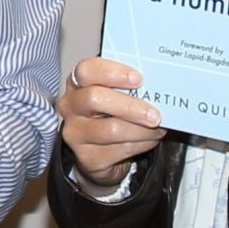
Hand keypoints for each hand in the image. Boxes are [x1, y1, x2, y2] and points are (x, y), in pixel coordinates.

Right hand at [59, 55, 164, 187]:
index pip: (86, 70)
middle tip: (155, 114)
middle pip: (95, 98)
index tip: (139, 79)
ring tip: (158, 128)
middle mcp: (70, 106)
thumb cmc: (111, 116)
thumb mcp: (116, 95)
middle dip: (130, 106)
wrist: (100, 153)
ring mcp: (75, 133)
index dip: (112, 72)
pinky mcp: (87, 157)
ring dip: (142, 130)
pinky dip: (142, 144)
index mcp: (77, 83)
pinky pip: (120, 149)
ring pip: (112, 129)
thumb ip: (128, 87)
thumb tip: (158, 84)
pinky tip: (150, 139)